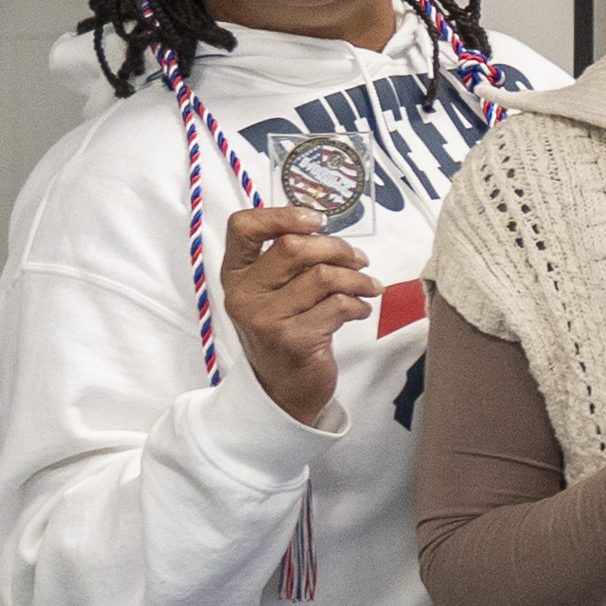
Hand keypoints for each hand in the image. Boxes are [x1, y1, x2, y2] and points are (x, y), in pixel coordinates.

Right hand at [220, 205, 376, 425]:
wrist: (282, 391)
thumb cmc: (287, 332)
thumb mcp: (276, 294)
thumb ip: (290, 262)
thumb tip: (327, 230)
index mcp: (236, 275)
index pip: (243, 227)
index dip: (281, 215)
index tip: (316, 220)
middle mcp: (243, 294)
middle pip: (293, 247)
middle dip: (338, 248)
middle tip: (359, 259)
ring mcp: (264, 318)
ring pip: (323, 276)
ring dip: (358, 278)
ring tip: (369, 287)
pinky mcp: (292, 340)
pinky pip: (338, 305)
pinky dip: (359, 304)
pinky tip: (360, 310)